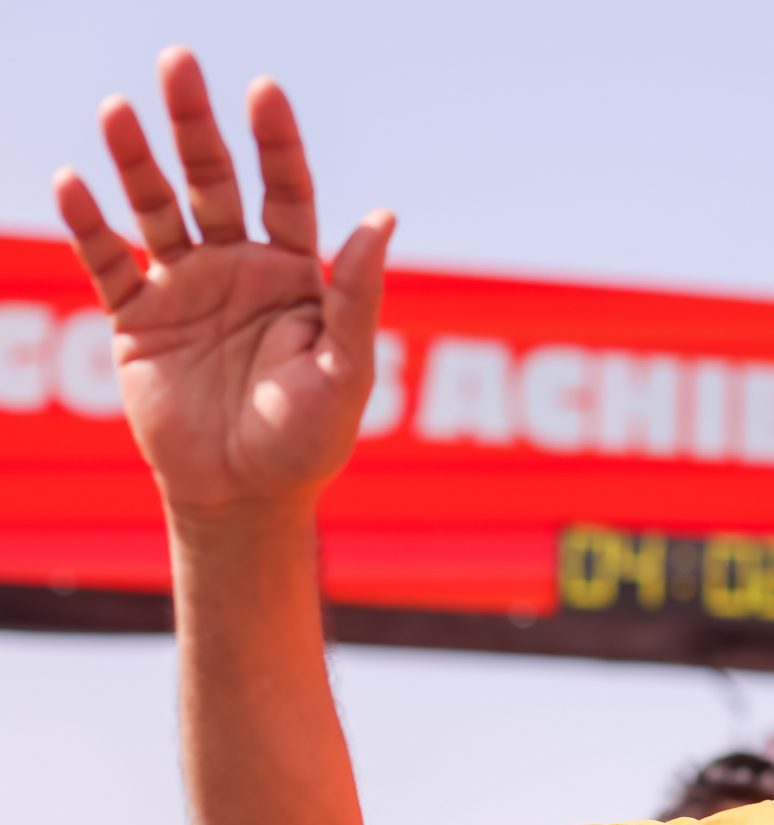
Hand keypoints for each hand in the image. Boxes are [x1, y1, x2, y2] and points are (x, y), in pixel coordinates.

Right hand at [52, 47, 393, 516]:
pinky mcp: (138, 319)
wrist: (245, 495)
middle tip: (179, 62)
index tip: (263, 91)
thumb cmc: (309, 438)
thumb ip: (359, 296)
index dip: (275, 142)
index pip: (286, 190)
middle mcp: (239, 267)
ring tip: (118, 110)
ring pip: (156, 208)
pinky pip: (108, 262)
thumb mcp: (346, 368)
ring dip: (136, 161)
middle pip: (214, 180)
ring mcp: (185, 288)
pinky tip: (73, 185)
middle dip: (195, 124)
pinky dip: (89, 225)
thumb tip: (383, 217)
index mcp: (297, 273)